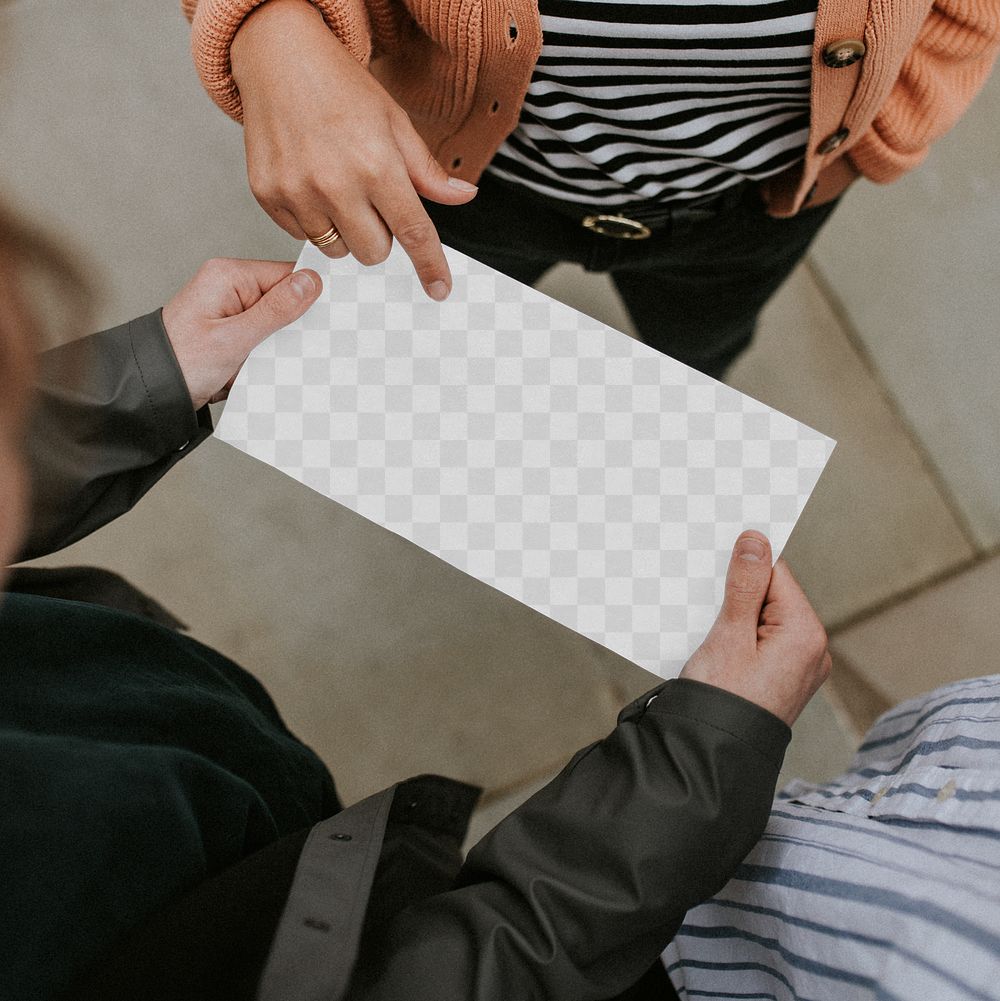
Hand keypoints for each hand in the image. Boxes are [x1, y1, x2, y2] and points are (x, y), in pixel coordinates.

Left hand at [161, 258, 321, 409]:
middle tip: (276, 351)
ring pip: (274, 323)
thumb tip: (309, 282)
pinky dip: (262, 355)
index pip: (286, 275)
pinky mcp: (230, 329)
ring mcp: (230, 308)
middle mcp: (229, 286)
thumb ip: (275, 310)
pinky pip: (260, 338)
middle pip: (282, 299)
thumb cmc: (182, 362)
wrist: (153, 391)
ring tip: (255, 363)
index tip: (318, 324)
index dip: (306, 299)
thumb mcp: (234, 339)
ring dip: (273, 347)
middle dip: (286, 329)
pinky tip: (251, 368)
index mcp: (229, 276)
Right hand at [230, 0, 477, 300]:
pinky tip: (310, 183)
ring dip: (346, 230)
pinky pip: (303, 237)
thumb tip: (464, 196)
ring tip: (337, 188)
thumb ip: (428, 171)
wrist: (279, 58)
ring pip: (337, 250)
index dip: (429, 266)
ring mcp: (297, 192)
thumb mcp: (395, 123)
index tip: (439, 289)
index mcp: (377, 165)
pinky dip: (313, 220)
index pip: (412, 232)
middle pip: (373, 253)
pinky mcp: (268, 195)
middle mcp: (335, 183)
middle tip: (370, 200)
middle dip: (380, 236)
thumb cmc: (340, 88)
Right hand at [680, 531, 830, 725]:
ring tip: (714, 640)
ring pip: (765, 620)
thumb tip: (757, 540)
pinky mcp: (785, 680)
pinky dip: (741, 640)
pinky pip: (764, 644)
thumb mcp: (729, 634)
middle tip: (710, 615)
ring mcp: (802, 668)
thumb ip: (746, 585)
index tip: (714, 579)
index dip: (742, 572)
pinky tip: (720, 653)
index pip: (776, 574)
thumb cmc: (722, 699)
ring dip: (737, 620)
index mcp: (806, 633)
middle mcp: (813, 650)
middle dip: (738, 597)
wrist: (715, 754)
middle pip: (772, 596)